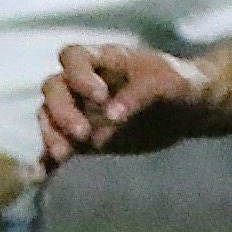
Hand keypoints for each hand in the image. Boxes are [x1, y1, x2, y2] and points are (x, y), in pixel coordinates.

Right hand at [38, 42, 209, 170]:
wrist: (189, 110)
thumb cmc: (179, 84)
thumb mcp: (168, 83)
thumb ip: (139, 95)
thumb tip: (111, 115)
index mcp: (102, 59)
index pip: (73, 57)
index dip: (79, 74)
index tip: (100, 97)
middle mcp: (83, 83)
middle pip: (54, 88)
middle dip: (62, 111)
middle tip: (83, 133)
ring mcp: (80, 110)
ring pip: (49, 116)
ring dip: (52, 134)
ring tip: (65, 155)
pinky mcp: (83, 139)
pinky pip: (58, 146)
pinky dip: (47, 161)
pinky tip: (43, 175)